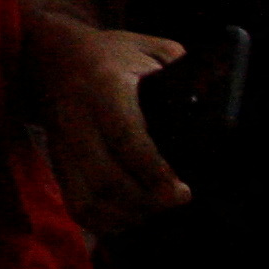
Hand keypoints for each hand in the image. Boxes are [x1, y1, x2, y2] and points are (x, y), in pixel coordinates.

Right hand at [31, 15, 190, 237]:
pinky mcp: (57, 163)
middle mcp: (78, 121)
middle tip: (178, 199)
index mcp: (104, 88)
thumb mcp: (144, 46)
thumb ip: (177, 66)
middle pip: (106, 179)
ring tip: (157, 208)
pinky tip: (131, 215)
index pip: (127, 139)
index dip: (154, 172)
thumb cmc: (108, 55)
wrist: (52, 58)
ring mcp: (63, 146)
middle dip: (146, 202)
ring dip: (127, 214)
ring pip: (89, 200)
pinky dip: (105, 221)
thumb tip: (216, 91)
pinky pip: (77, 205)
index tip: (182, 190)